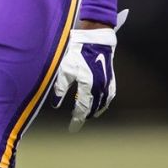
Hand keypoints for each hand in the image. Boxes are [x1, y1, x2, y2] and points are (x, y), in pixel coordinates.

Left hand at [50, 9, 127, 131]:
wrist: (96, 38)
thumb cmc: (78, 52)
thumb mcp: (65, 69)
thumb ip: (60, 88)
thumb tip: (56, 104)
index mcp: (88, 86)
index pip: (82, 109)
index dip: (77, 120)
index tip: (72, 129)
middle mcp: (100, 88)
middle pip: (93, 108)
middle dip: (84, 116)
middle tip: (77, 122)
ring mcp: (107, 83)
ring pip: (103, 104)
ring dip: (95, 110)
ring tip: (87, 115)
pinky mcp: (111, 77)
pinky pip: (109, 95)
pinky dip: (104, 102)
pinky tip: (100, 103)